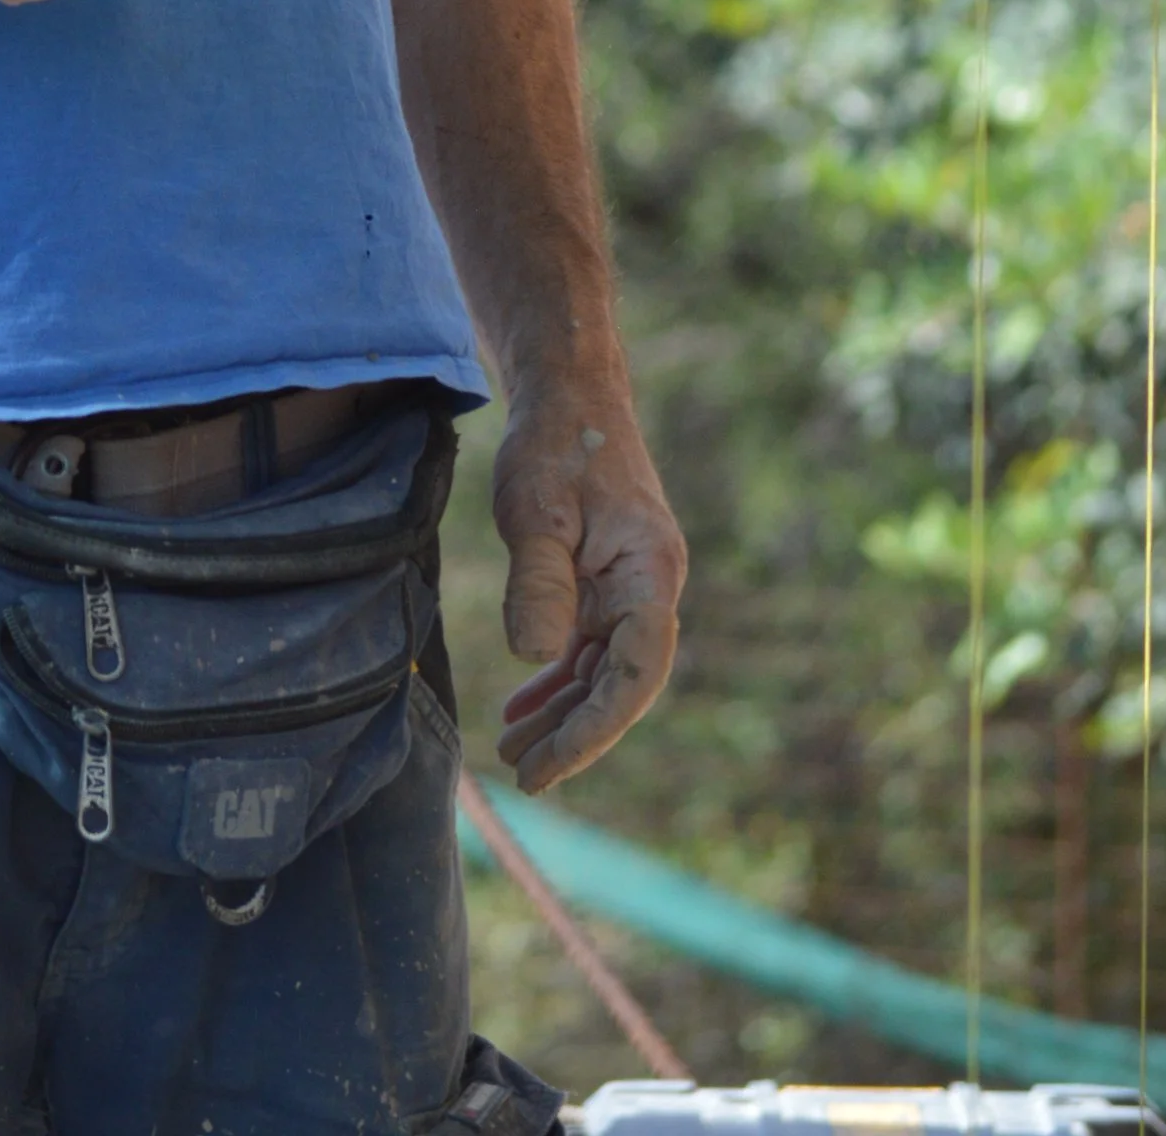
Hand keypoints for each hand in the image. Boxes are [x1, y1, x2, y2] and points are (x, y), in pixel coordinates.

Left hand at [487, 378, 684, 790]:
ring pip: (601, 670)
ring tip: (515, 750)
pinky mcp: (604, 581)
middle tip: (525, 774)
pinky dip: (557, 677)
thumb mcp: (536, 507)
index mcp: (650, 574)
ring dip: (563, 712)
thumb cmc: (555, 442)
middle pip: (620, 684)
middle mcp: (649, 588)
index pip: (635, 674)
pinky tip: (525, 706)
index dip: (596, 727)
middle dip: (575, 734)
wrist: (569, 391)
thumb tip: (533, 656)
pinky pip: (585, 645)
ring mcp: (628, 587)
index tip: (552, 764)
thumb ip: (538, 581)